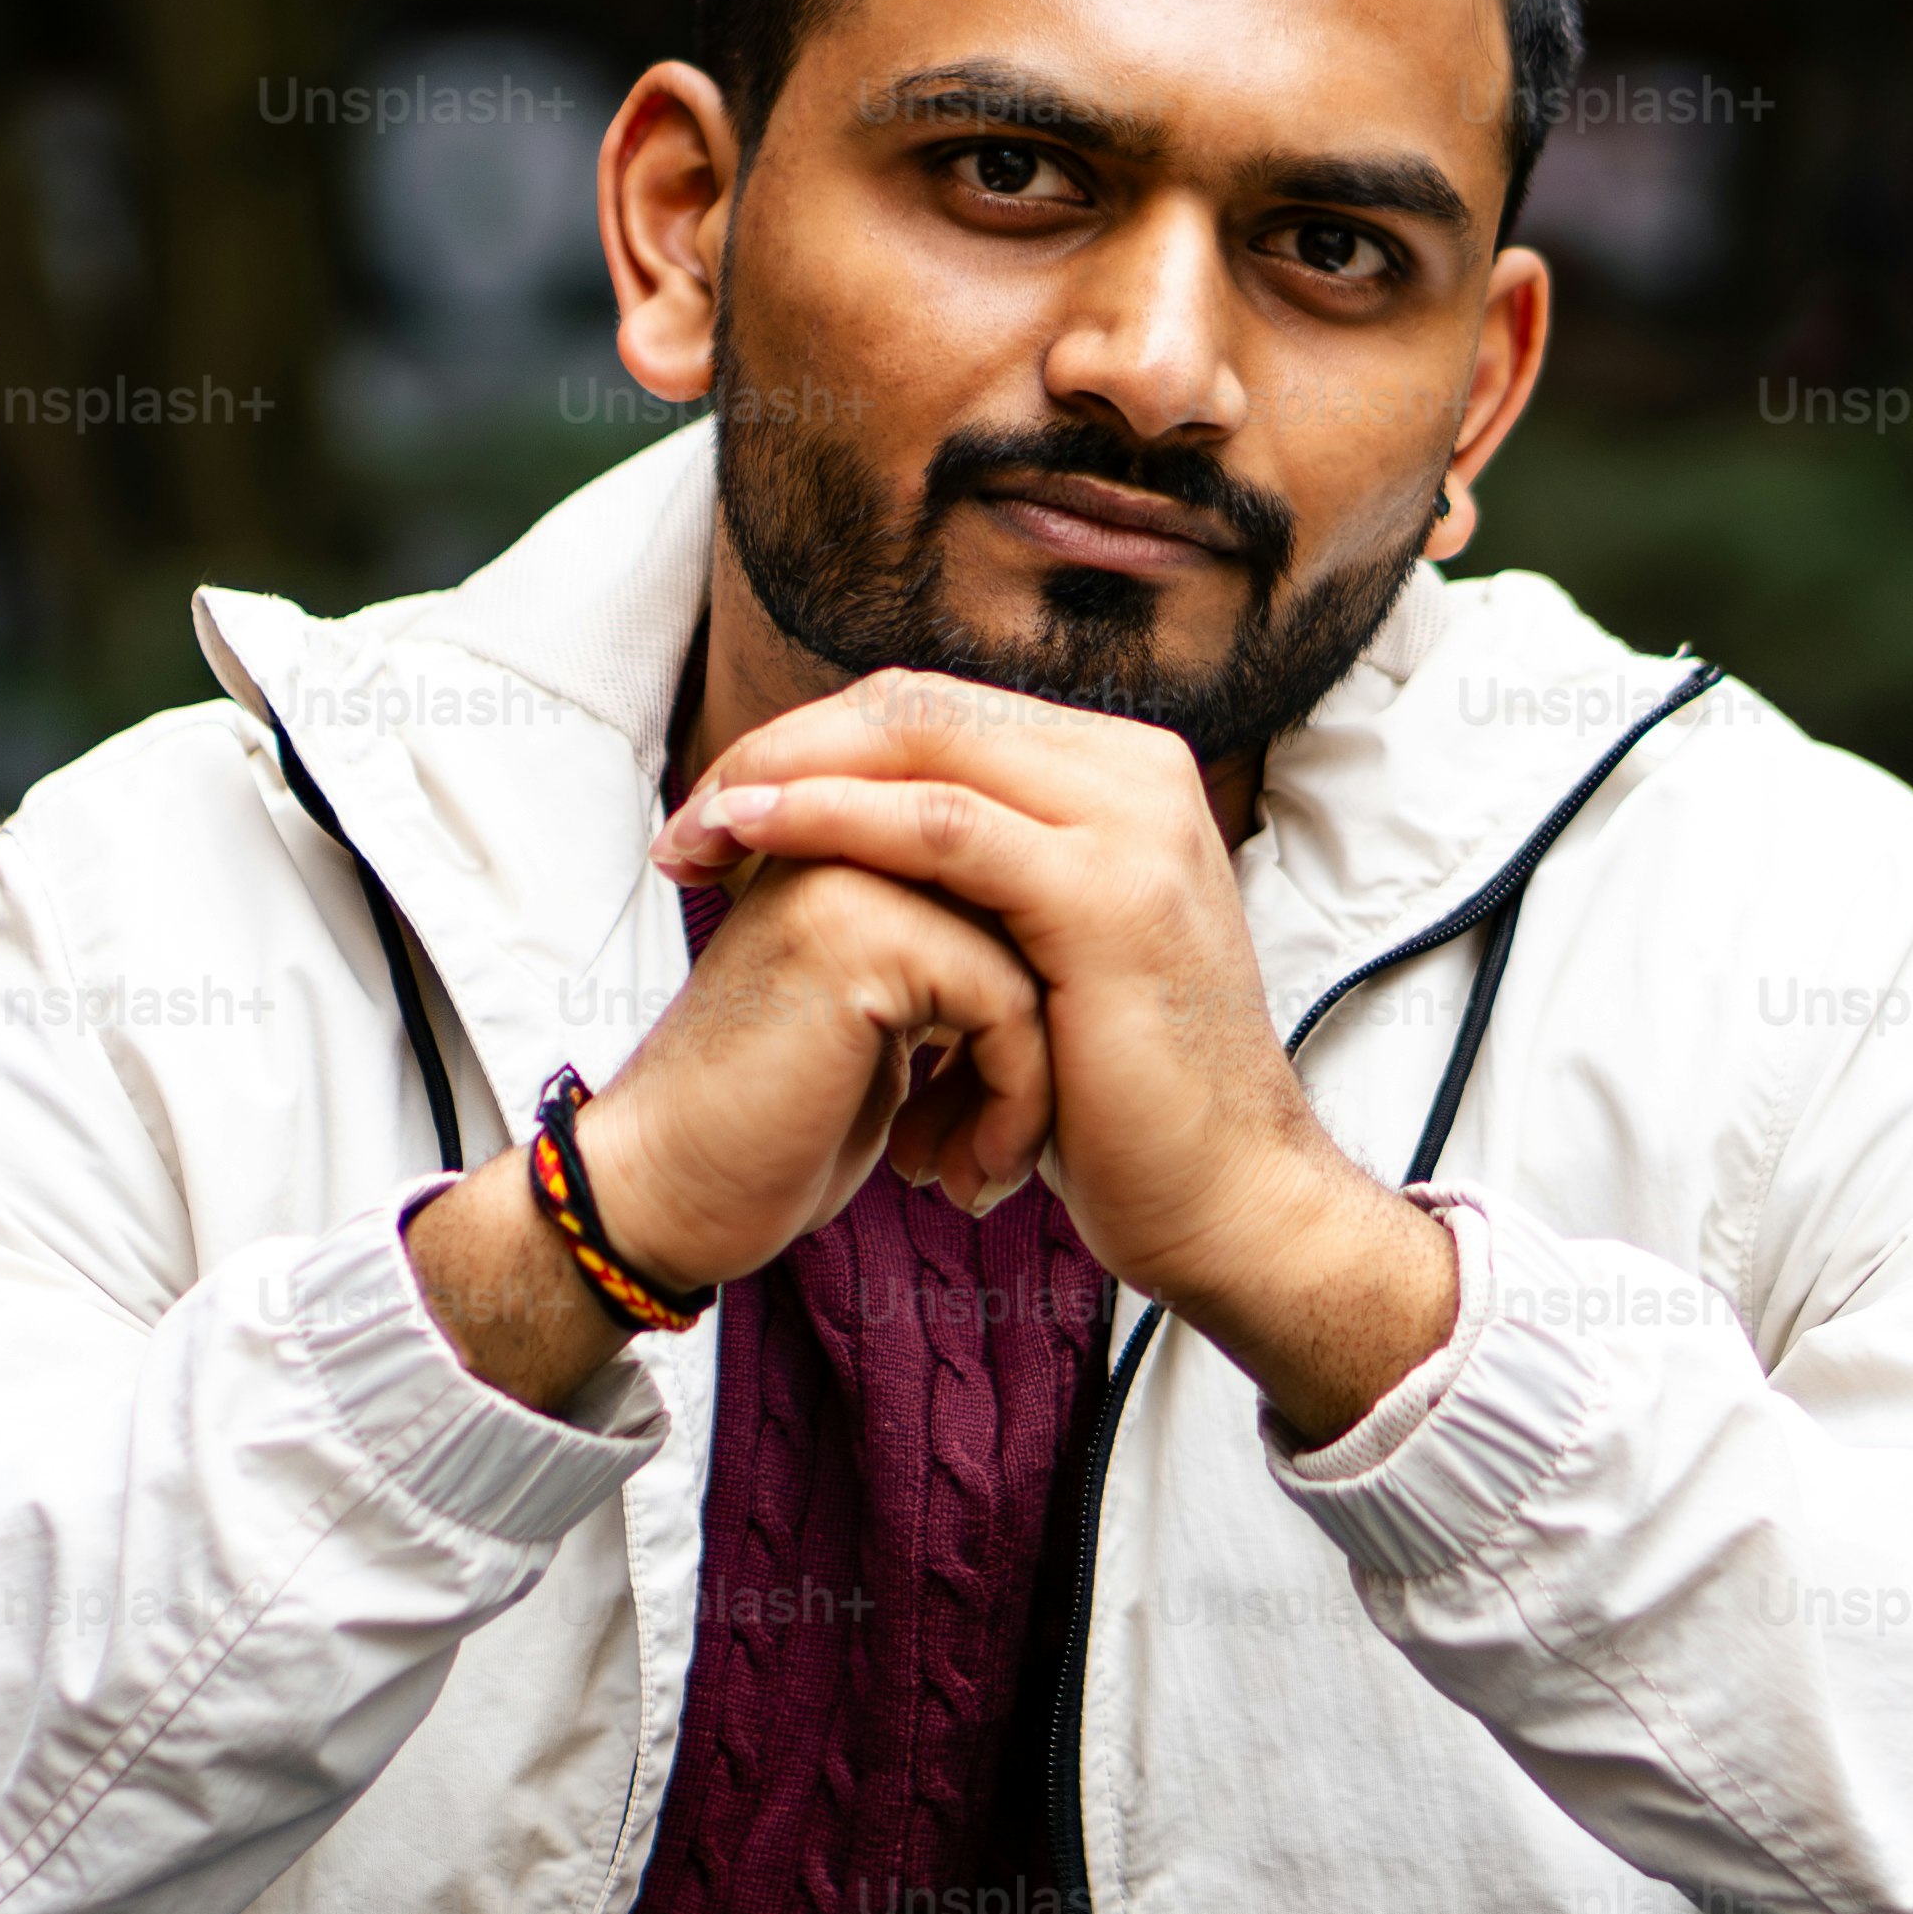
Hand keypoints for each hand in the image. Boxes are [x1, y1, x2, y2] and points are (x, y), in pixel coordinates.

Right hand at [404, 851, 1049, 1409]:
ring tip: (987, 1168)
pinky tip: (965, 1180)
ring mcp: (852, 870)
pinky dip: (1011, 1104)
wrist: (668, 1198)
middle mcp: (851, 832)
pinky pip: (1008, 1005)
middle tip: (1011, 1143)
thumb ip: (954, 952)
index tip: (1012, 1109)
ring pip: (1033, 958)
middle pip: (1033, 909)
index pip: (1011, 883)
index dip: (1035, 1003)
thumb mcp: (883, 1022)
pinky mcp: (861, 934)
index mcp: (854, 837)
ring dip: (1031, 1084)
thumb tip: (1064, 946)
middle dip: (1044, 1038)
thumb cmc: (777, 1128)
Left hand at [655, 671, 1458, 1445]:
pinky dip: (831, 818)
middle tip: (684, 819)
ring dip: (784, 776)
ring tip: (693, 834)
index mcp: (1119, 775)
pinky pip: (940, 827)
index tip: (719, 808)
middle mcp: (1136, 772)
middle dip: (782, 750)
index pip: (936, 714)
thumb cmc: (1122, 1105)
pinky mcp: (1106, 893)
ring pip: (921, 744)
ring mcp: (1131, 823)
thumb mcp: (1045, 962)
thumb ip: (982, 889)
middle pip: (918, 709)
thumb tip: (863, 853)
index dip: (815, 744)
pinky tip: (753, 838)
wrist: (1228, 1204)